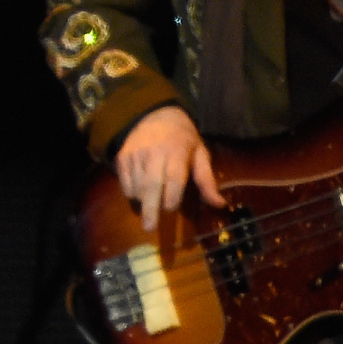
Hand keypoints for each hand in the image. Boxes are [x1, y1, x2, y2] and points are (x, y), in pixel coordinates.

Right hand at [115, 106, 224, 232]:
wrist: (155, 114)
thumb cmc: (182, 138)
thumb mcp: (200, 154)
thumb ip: (207, 180)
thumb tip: (220, 205)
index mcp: (177, 152)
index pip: (174, 179)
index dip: (172, 197)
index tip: (171, 209)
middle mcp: (154, 153)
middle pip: (151, 185)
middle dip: (150, 208)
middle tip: (149, 229)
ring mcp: (136, 154)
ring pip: (135, 185)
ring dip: (141, 202)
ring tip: (146, 211)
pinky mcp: (122, 157)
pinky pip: (124, 181)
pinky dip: (130, 193)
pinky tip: (138, 195)